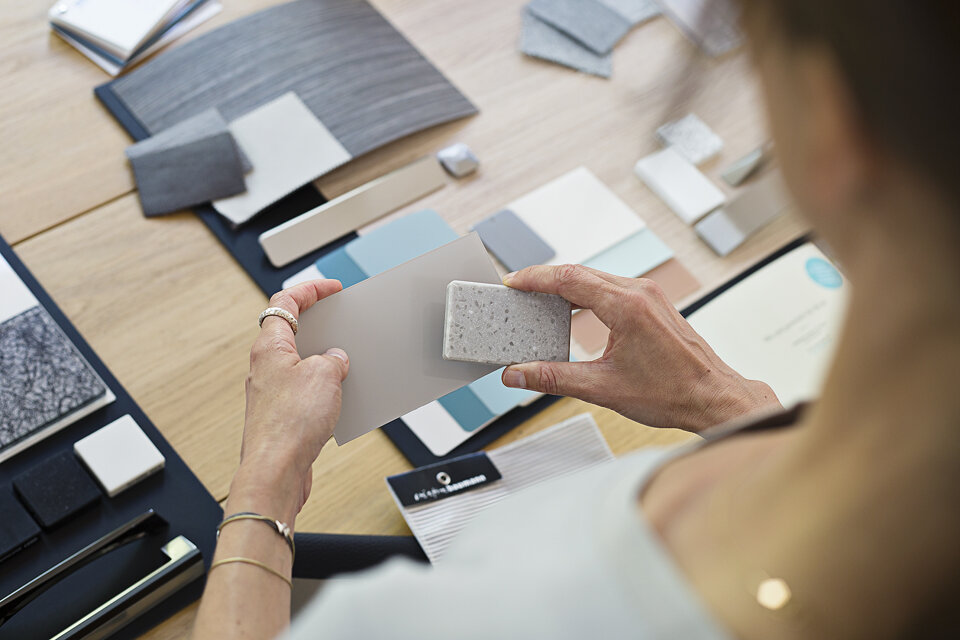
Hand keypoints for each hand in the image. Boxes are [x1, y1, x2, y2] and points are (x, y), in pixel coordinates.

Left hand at [232, 280, 348, 522]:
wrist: (276, 472)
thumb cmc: (290, 425)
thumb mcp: (325, 375)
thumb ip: (333, 358)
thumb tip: (335, 360)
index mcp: (269, 347)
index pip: (285, 302)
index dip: (311, 289)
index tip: (332, 288)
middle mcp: (265, 368)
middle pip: (292, 332)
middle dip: (320, 326)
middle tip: (341, 321)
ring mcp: (272, 393)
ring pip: (300, 365)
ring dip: (324, 362)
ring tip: (346, 366)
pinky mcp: (282, 417)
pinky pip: (305, 392)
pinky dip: (324, 389)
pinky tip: (340, 399)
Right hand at [501, 265, 780, 432]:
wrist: (711, 397)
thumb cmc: (673, 393)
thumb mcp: (603, 388)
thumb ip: (553, 378)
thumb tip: (519, 373)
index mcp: (627, 306)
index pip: (569, 278)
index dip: (534, 278)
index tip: (512, 282)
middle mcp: (639, 292)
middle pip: (579, 272)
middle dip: (544, 280)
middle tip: (516, 291)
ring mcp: (648, 294)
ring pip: (595, 277)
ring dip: (564, 286)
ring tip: (538, 300)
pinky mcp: (652, 302)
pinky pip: (610, 286)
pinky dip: (585, 292)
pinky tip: (571, 308)